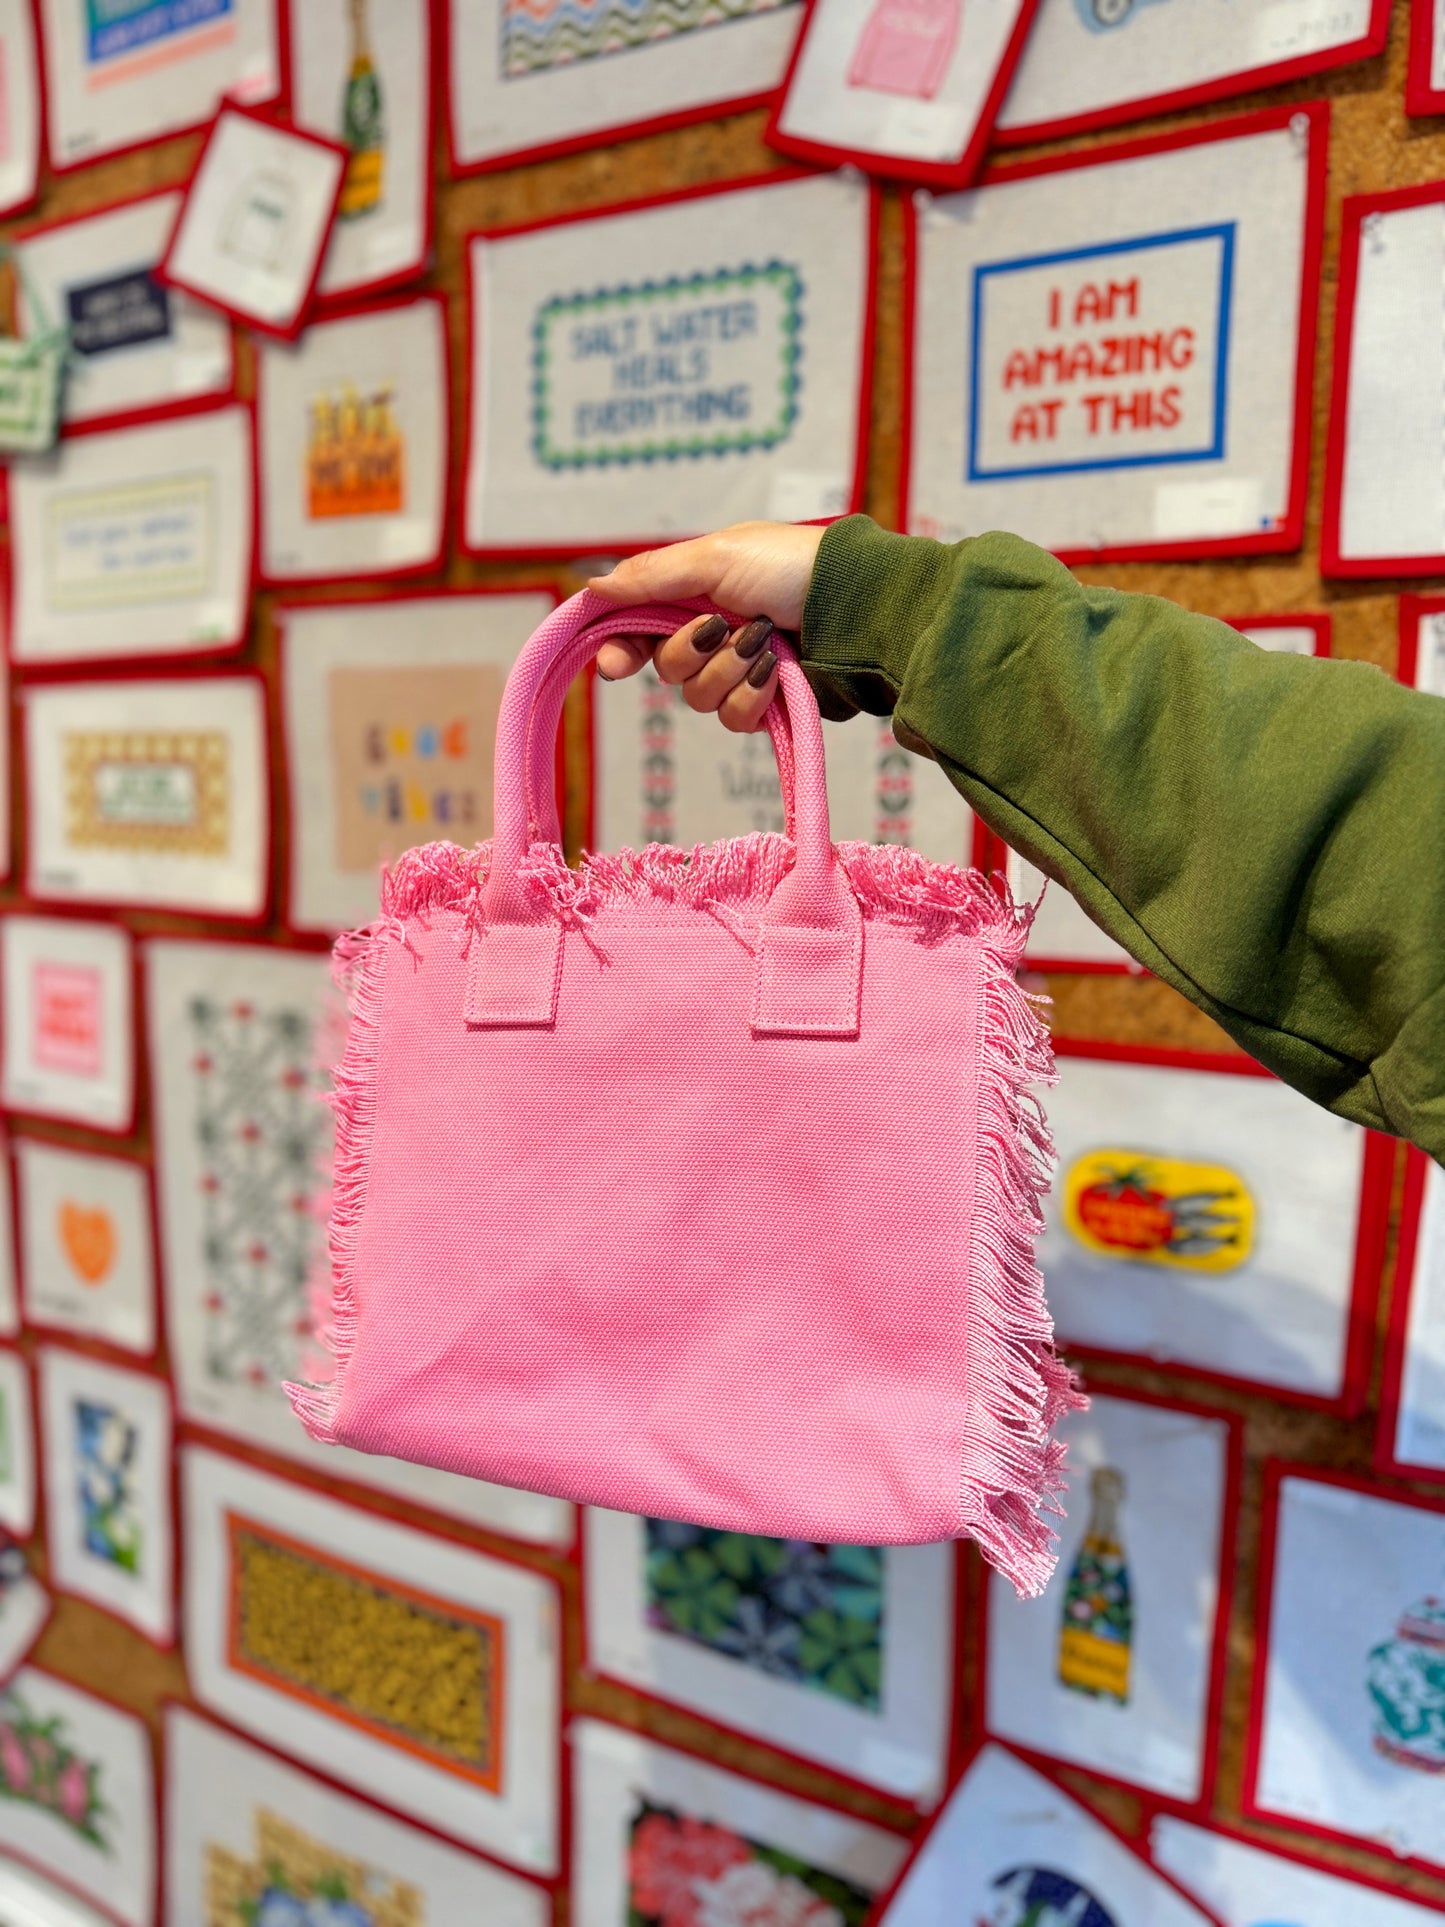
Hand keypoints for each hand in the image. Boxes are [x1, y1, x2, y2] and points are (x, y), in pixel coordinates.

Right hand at [587, 521, 826, 732]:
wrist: (854, 606)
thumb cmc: (789, 568)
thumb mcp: (715, 558)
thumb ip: (651, 576)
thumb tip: (592, 586)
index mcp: (693, 596)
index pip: (638, 630)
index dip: (621, 650)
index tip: (616, 665)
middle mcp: (712, 634)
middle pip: (666, 669)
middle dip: (692, 653)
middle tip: (721, 628)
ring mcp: (738, 671)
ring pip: (699, 698)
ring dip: (729, 671)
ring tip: (764, 643)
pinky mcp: (764, 702)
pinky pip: (733, 718)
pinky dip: (753, 696)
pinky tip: (776, 673)